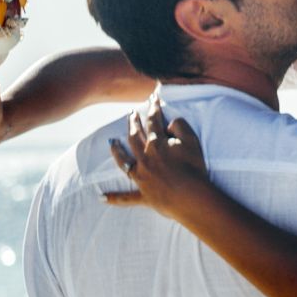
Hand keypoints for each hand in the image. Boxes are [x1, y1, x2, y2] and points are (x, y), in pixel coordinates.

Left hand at [103, 100, 209, 218]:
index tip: (153, 99)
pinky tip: (101, 197)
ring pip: (123, 161)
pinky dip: (114, 198)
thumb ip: (179, 125)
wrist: (192, 197)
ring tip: (111, 143)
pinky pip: (126, 197)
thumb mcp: (192, 140)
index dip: (153, 108)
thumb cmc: (194, 168)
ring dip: (116, 151)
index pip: (153, 121)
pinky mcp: (143, 194)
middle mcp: (145, 158)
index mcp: (157, 143)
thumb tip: (168, 124)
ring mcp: (141, 177)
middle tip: (131, 114)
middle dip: (132, 123)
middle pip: (134, 137)